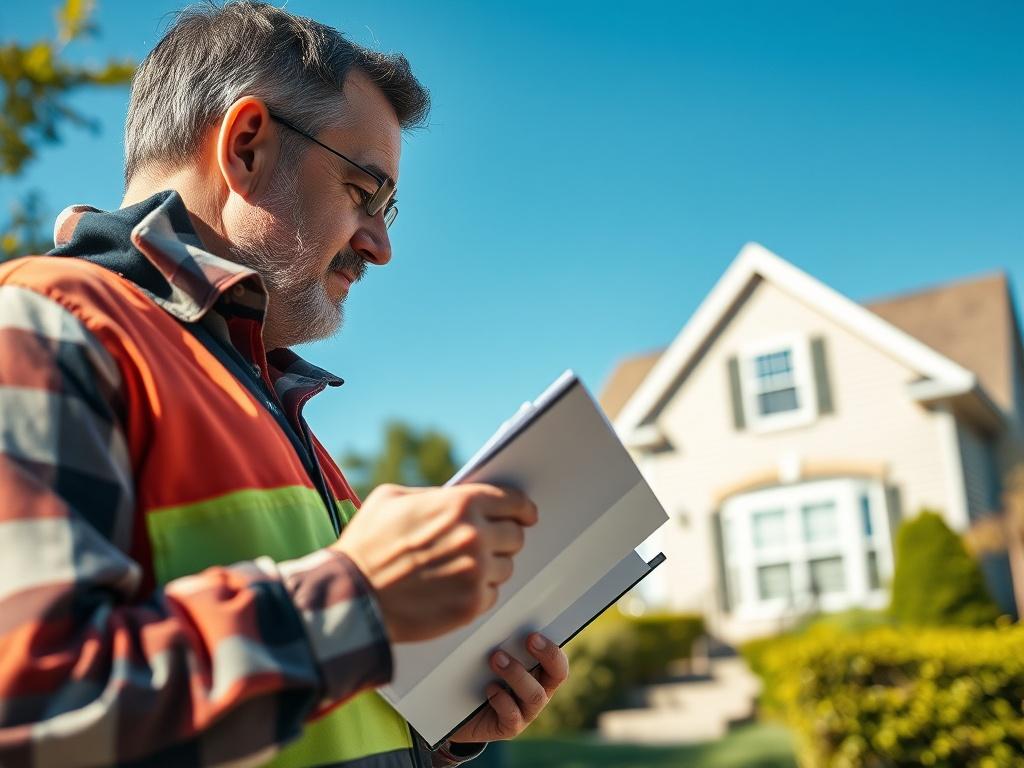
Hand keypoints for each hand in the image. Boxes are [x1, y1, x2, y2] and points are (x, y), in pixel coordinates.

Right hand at [333, 483, 537, 642]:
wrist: (350, 597)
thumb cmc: (366, 544)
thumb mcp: (392, 499)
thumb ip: (433, 495)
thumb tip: (456, 498)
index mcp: (461, 505)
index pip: (514, 501)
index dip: (521, 509)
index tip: (525, 515)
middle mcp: (476, 537)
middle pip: (515, 536)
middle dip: (502, 538)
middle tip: (484, 544)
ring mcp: (476, 573)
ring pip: (505, 567)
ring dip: (489, 567)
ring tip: (459, 569)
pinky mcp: (471, 606)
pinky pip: (491, 595)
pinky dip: (477, 593)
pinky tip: (452, 589)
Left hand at [449, 633, 568, 743]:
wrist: (457, 710)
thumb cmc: (478, 675)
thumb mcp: (491, 656)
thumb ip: (503, 642)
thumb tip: (502, 620)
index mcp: (539, 671)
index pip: (559, 660)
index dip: (552, 648)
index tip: (533, 634)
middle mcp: (538, 691)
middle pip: (557, 675)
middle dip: (546, 655)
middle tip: (528, 639)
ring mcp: (526, 711)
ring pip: (535, 695)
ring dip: (517, 673)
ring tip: (496, 658)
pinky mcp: (509, 727)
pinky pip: (513, 715)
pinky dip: (501, 699)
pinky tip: (489, 688)